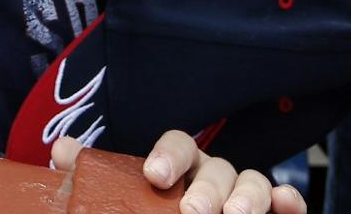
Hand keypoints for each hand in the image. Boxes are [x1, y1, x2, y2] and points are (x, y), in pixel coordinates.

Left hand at [50, 131, 305, 213]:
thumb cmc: (146, 213)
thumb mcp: (118, 198)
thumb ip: (91, 178)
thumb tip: (60, 151)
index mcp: (180, 167)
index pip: (179, 144)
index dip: (168, 154)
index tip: (154, 175)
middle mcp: (214, 177)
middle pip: (218, 169)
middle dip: (207, 189)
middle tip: (192, 213)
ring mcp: (245, 197)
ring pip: (253, 182)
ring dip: (249, 197)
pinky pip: (287, 204)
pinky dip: (289, 202)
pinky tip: (286, 205)